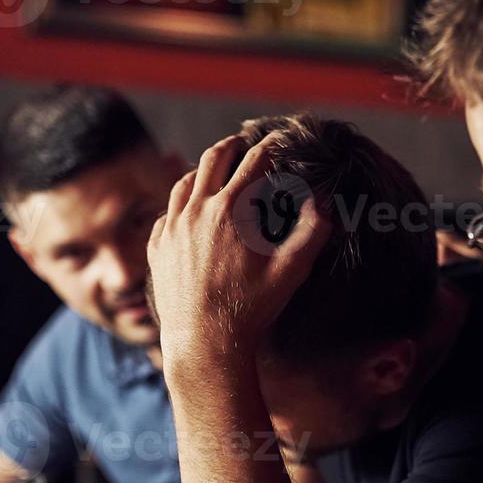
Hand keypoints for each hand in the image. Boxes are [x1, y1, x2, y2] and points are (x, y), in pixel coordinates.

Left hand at [146, 134, 329, 366]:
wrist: (204, 343)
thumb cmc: (250, 309)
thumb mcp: (292, 271)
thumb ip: (313, 231)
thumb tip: (325, 201)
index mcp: (232, 209)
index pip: (256, 160)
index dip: (272, 145)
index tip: (281, 139)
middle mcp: (197, 209)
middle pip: (214, 158)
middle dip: (233, 146)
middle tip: (245, 143)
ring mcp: (172, 227)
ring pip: (185, 181)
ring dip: (204, 170)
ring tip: (216, 171)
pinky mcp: (158, 246)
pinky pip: (167, 212)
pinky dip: (181, 203)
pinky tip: (191, 210)